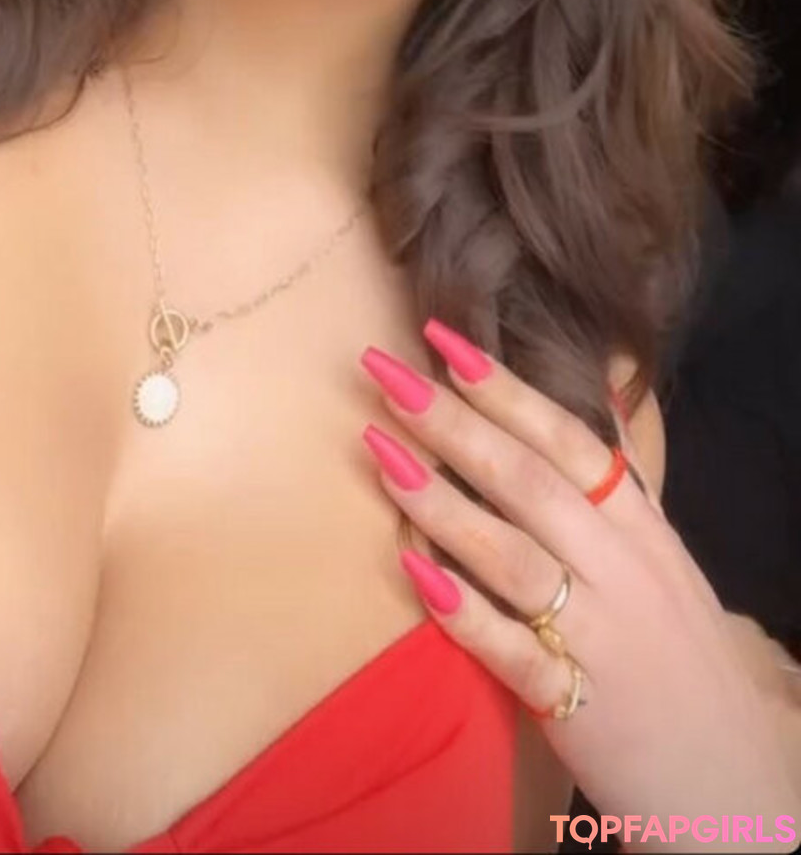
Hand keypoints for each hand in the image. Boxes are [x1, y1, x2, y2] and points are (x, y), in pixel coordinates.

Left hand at [359, 324, 799, 852]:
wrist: (729, 773)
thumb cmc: (676, 649)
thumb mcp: (660, 554)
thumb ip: (615, 480)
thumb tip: (592, 386)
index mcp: (637, 526)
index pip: (566, 439)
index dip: (503, 387)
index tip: (441, 339)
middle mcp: (620, 568)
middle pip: (529, 482)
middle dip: (454, 423)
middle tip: (385, 374)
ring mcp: (599, 635)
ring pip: (514, 557)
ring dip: (442, 502)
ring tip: (381, 453)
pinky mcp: (575, 703)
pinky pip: (512, 651)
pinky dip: (465, 613)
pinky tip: (416, 574)